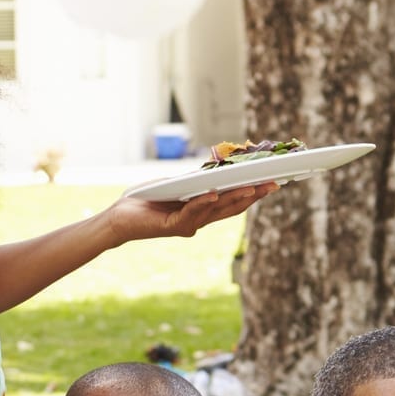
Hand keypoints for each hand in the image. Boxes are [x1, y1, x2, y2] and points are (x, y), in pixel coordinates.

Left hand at [102, 183, 278, 244]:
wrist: (121, 217)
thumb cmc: (149, 199)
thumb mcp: (179, 186)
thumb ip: (199, 182)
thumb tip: (221, 169)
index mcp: (203, 212)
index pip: (233, 203)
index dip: (253, 194)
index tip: (273, 182)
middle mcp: (199, 221)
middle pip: (231, 208)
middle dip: (253, 196)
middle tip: (273, 184)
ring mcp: (188, 225)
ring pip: (216, 210)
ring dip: (234, 198)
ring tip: (252, 188)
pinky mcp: (173, 226)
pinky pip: (191, 213)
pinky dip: (203, 202)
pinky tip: (214, 193)